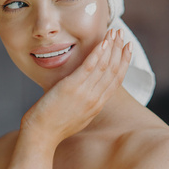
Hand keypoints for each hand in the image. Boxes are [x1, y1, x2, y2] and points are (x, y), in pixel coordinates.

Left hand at [21, 28, 131, 146]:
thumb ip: (83, 103)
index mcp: (97, 105)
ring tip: (115, 32)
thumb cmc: (52, 127)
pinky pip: (89, 67)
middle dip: (120, 50)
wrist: (41, 137)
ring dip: (111, 47)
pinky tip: (103, 42)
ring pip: (104, 66)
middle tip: (123, 35)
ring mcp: (85, 94)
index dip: (123, 62)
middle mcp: (95, 99)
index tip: (127, 48)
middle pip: (113, 71)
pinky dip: (98, 53)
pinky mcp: (72, 88)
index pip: (115, 80)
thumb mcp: (75, 116)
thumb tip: (84, 92)